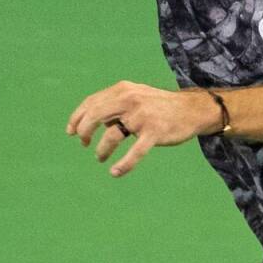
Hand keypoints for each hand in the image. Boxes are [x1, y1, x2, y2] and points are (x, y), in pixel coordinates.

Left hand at [66, 81, 215, 176]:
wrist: (192, 109)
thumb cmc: (160, 106)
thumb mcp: (136, 96)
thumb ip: (115, 105)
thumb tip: (94, 123)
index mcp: (123, 90)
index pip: (92, 102)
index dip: (77, 117)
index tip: (70, 131)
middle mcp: (131, 99)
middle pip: (96, 115)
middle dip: (84, 131)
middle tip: (83, 143)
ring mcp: (143, 116)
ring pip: (112, 136)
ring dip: (102, 150)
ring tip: (100, 158)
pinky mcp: (155, 132)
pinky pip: (135, 152)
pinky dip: (123, 165)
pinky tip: (114, 172)